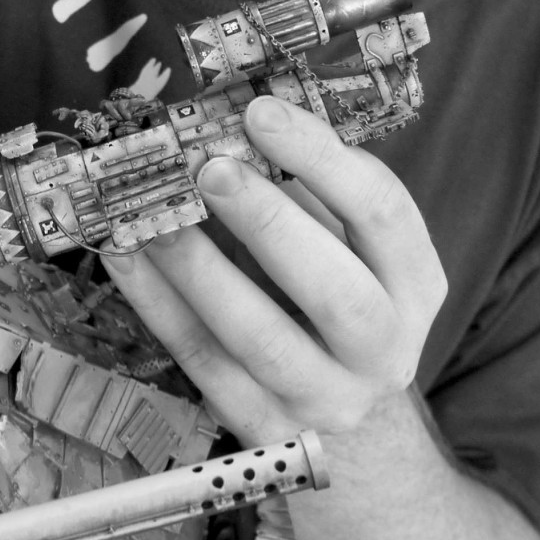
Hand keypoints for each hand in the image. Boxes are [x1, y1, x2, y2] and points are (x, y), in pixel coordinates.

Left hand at [102, 93, 445, 443]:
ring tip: (152, 215)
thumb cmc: (337, 301)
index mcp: (416, 285)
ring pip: (259, 339)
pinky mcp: (261, 429)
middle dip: (268, 223)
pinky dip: (156, 304)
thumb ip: (310, 191)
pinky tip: (123, 255)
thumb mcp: (351, 249)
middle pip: (336, 292)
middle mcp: (383, 351)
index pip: (383, 215)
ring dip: (200, 270)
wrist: (349, 427)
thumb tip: (236, 120)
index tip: (261, 110)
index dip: (323, 158)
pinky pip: (201, 362)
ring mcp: (323, 399)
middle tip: (210, 168)